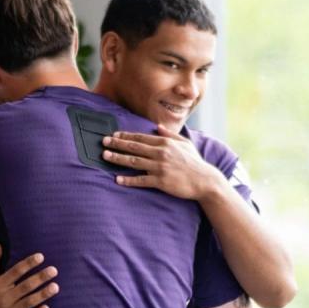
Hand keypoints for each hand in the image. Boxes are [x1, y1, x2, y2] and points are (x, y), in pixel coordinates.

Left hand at [102, 124, 221, 199]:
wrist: (205, 181)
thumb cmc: (194, 162)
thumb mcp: (185, 144)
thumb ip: (170, 134)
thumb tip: (157, 126)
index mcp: (165, 143)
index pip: (141, 138)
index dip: (125, 136)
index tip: (113, 135)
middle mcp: (161, 153)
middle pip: (134, 147)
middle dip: (117, 144)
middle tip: (103, 142)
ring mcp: (160, 167)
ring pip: (134, 162)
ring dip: (118, 158)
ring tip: (105, 157)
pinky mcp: (161, 181)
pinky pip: (141, 180)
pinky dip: (129, 180)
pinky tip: (118, 179)